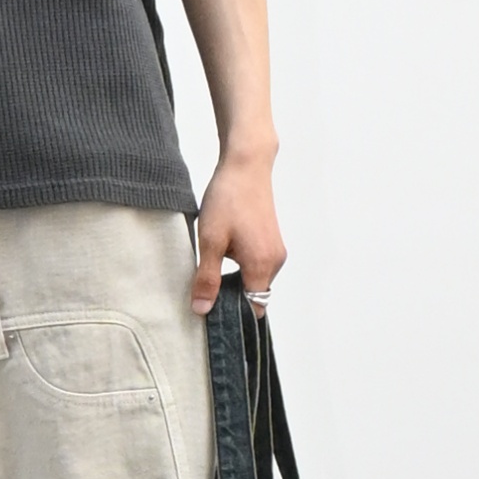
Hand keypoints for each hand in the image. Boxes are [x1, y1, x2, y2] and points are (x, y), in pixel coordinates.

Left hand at [191, 150, 284, 315]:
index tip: (210, 308)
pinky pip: (257, 265)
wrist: (246, 165)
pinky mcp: (271, 241)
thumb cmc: (228, 199)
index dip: (232, 313)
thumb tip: (202, 309)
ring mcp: (276, 250)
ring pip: (254, 279)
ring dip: (234, 278)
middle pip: (254, 295)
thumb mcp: (210, 240)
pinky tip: (222, 249)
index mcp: (262, 265)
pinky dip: (240, 265)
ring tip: (212, 261)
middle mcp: (275, 261)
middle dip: (230, 296)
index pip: (253, 308)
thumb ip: (207, 278)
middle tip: (204, 284)